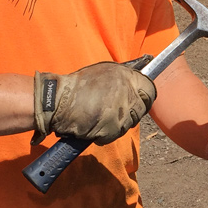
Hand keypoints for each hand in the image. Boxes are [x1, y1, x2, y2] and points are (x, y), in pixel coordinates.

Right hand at [31, 61, 155, 144]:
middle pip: (141, 110)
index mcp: (125, 75)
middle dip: (129, 113)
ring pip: (127, 124)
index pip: (149, 89)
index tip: (138, 101)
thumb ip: (124, 76)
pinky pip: (113, 136)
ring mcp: (120, 111)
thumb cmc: (78, 86)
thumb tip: (140, 75)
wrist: (58, 101)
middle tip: (113, 112)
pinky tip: (93, 126)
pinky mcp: (112, 127)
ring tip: (99, 117)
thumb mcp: (104, 72)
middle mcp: (126, 92)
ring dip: (116, 125)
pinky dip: (104, 135)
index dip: (145, 97)